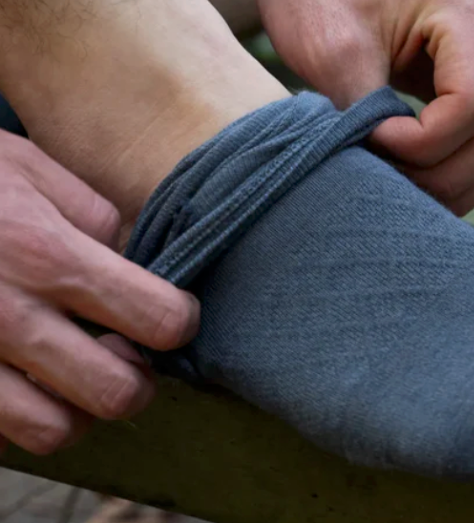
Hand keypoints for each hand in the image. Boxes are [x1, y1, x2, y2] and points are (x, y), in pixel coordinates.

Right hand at [0, 130, 199, 454]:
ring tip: (71, 374)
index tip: (173, 313)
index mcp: (48, 255)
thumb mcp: (29, 169)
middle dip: (137, 379)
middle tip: (126, 354)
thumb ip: (95, 219)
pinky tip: (21, 380)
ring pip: (54, 431)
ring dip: (78, 409)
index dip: (180, 320)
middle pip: (116, 394)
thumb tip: (138, 266)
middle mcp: (9, 316)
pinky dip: (19, 417)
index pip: (159, 318)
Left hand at [258, 0, 473, 215]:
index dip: (424, 142)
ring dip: (462, 180)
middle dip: (445, 174)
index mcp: (464, 7)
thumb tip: (385, 174)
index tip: (373, 139)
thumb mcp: (331, 45)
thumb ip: (365, 109)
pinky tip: (430, 174)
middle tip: (389, 183)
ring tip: (407, 188)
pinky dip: (473, 167)